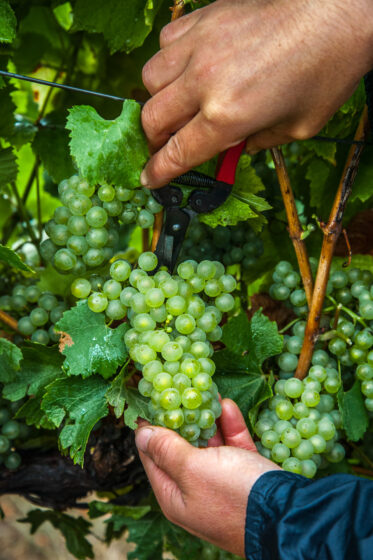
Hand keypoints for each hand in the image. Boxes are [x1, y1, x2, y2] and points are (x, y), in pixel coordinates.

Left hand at [135, 399, 279, 556]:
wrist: (287, 514)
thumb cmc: (233, 495)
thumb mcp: (192, 469)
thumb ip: (167, 449)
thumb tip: (140, 434)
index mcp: (175, 495)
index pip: (152, 457)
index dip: (150, 428)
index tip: (150, 400)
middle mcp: (195, 489)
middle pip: (180, 448)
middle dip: (181, 418)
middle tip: (178, 389)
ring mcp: (221, 482)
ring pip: (208, 444)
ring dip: (206, 418)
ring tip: (203, 391)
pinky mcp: (244, 473)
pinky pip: (232, 445)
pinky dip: (229, 426)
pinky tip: (226, 404)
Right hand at [140, 0, 372, 187]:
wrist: (338, 11)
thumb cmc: (327, 71)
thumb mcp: (299, 128)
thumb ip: (258, 143)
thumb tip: (234, 146)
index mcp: (229, 115)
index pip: (179, 152)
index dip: (160, 171)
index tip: (150, 179)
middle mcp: (205, 81)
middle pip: (153, 119)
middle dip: (154, 141)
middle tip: (165, 146)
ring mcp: (200, 45)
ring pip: (150, 79)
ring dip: (157, 101)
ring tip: (176, 106)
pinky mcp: (205, 18)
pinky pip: (166, 43)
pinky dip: (169, 62)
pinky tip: (187, 68)